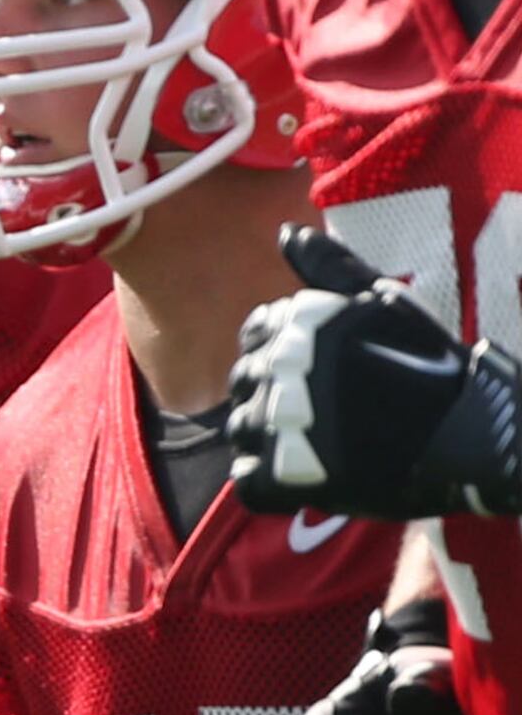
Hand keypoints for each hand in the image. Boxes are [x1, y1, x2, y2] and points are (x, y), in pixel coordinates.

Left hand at [228, 225, 521, 520]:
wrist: (472, 434)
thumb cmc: (430, 365)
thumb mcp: (387, 304)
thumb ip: (332, 270)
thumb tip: (286, 233)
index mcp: (299, 324)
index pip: (253, 335)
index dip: (281, 357)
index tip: (321, 373)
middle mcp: (281, 366)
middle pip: (243, 383)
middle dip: (275, 398)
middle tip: (330, 413)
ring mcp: (280, 422)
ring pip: (241, 431)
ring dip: (272, 441)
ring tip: (324, 443)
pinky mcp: (286, 474)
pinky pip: (247, 479)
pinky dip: (271, 481)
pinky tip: (310, 474)